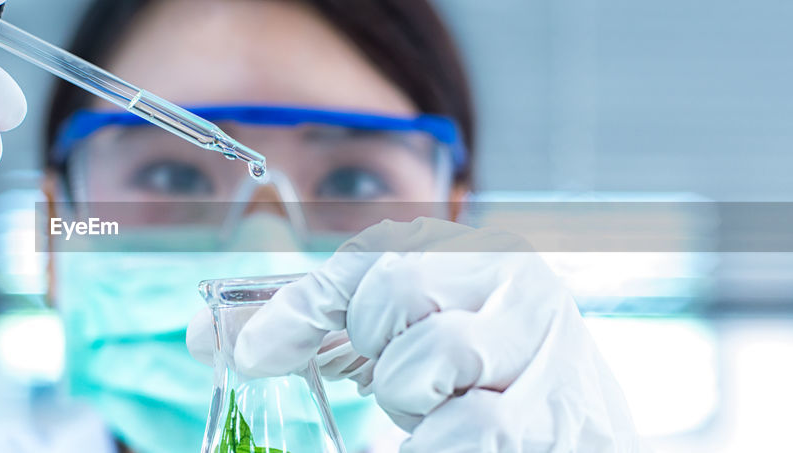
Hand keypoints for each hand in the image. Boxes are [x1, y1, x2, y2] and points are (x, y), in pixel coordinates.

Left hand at [189, 218, 642, 451]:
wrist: (584, 430)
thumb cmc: (483, 379)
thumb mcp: (402, 338)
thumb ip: (316, 328)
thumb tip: (208, 338)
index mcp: (478, 256)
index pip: (371, 258)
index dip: (299, 306)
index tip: (253, 353)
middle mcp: (518, 288)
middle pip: (394, 294)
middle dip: (376, 353)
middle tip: (401, 385)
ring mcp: (546, 353)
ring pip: (423, 364)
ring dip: (409, 405)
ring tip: (438, 412)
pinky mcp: (559, 420)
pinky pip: (465, 434)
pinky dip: (428, 444)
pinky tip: (436, 439)